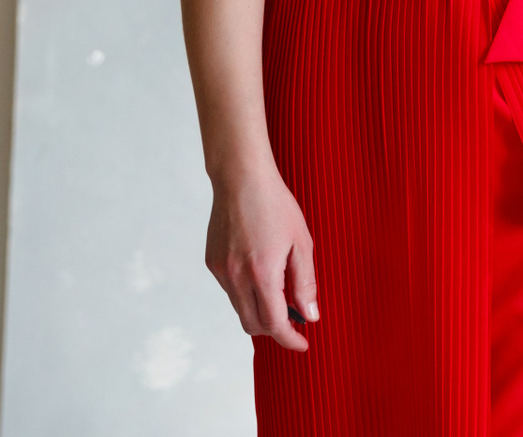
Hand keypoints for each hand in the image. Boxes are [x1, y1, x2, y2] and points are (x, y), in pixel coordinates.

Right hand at [206, 168, 316, 351]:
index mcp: (261, 273)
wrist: (241, 178)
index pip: (274, 324)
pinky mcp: (212, 263)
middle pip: (254, 325)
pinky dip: (247, 293)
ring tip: (281, 291)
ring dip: (260, 311)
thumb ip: (305, 282)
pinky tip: (261, 272)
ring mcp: (221, 272)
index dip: (290, 339)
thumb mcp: (301, 242)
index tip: (302, 344)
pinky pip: (231, 291)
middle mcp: (236, 277)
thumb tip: (310, 315)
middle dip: (275, 330)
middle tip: (295, 320)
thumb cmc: (275, 205)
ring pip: (240, 309)